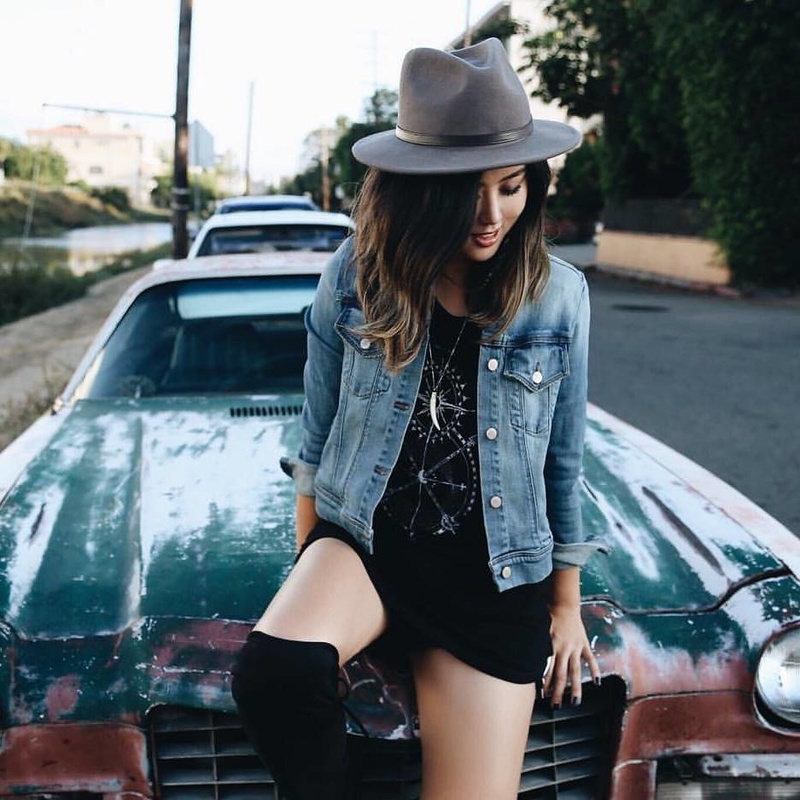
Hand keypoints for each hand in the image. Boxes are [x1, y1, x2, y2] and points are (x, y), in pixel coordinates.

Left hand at [541, 567, 599, 707]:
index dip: (544, 683)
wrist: (564, 603)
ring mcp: (576, 648)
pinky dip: (594, 670)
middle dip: (557, 692)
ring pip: (576, 671)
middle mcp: (564, 650)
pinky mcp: (584, 644)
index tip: (542, 695)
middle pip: (561, 675)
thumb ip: (537, 644)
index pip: (547, 670)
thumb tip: (528, 659)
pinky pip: (590, 659)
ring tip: (575, 702)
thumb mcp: (539, 629)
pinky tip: (597, 682)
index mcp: (552, 647)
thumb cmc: (548, 615)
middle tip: (555, 706)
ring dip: (575, 688)